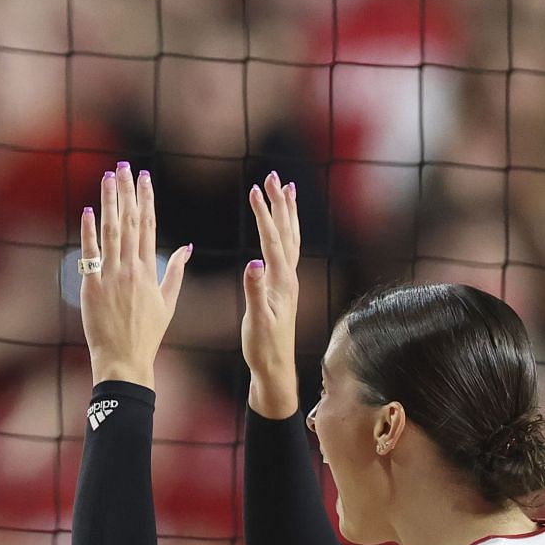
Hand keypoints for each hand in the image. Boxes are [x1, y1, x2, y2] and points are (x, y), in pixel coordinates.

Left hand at [78, 163, 191, 386]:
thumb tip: (187, 246)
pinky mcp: (91, 287)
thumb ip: (176, 271)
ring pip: (110, 232)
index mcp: (149, 270)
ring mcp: (110, 277)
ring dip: (109, 202)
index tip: (144, 177)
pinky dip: (88, 232)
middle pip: (129, 222)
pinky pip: (89, 255)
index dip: (145, 199)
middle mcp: (131, 269)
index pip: (148, 225)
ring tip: (107, 178)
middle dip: (126, 191)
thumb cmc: (147, 333)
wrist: (124, 358)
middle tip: (122, 166)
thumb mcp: (168, 302)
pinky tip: (88, 211)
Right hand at [243, 173, 301, 417]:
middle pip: (286, 231)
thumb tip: (253, 263)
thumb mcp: (257, 321)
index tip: (254, 189)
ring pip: (290, 238)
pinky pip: (287, 249)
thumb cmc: (264, 347)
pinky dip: (284, 231)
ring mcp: (289, 281)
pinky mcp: (284, 287)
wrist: (275, 368)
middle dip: (279, 203)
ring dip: (287, 212)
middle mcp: (289, 277)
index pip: (272, 240)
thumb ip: (255, 291)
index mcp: (281, 282)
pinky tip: (279, 227)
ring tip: (285, 189)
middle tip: (273, 176)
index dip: (264, 214)